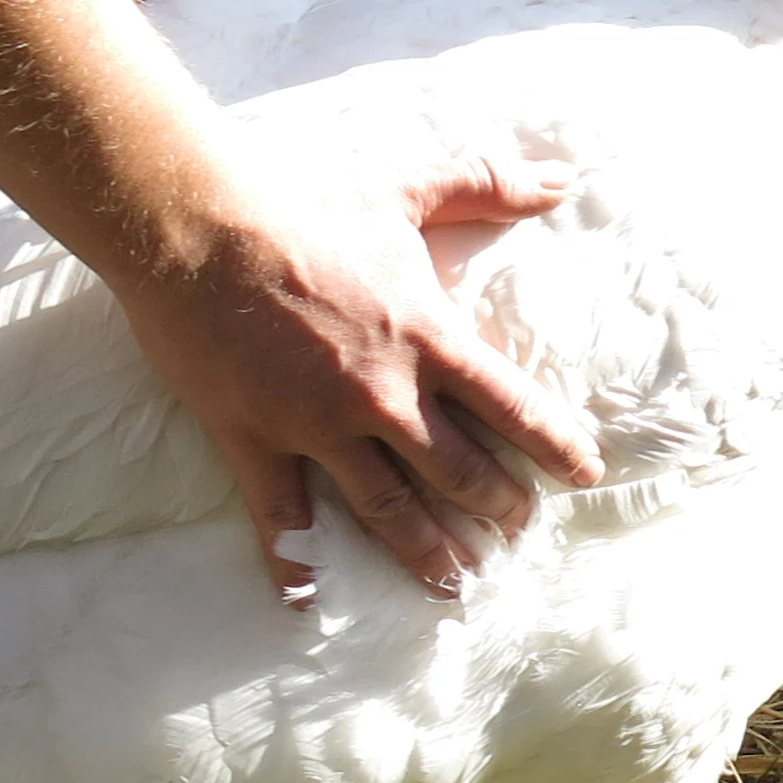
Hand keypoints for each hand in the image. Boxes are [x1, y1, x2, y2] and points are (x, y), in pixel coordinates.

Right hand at [114, 137, 605, 607]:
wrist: (199, 230)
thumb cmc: (305, 204)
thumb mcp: (408, 189)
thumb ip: (488, 186)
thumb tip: (562, 178)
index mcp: (428, 339)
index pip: (513, 407)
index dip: (555, 446)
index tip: (583, 475)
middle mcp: (383, 396)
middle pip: (459, 470)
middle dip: (496, 506)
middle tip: (518, 531)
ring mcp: (317, 426)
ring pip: (386, 508)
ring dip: (425, 550)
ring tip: (456, 583)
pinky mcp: (254, 441)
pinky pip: (281, 517)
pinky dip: (294, 563)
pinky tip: (306, 605)